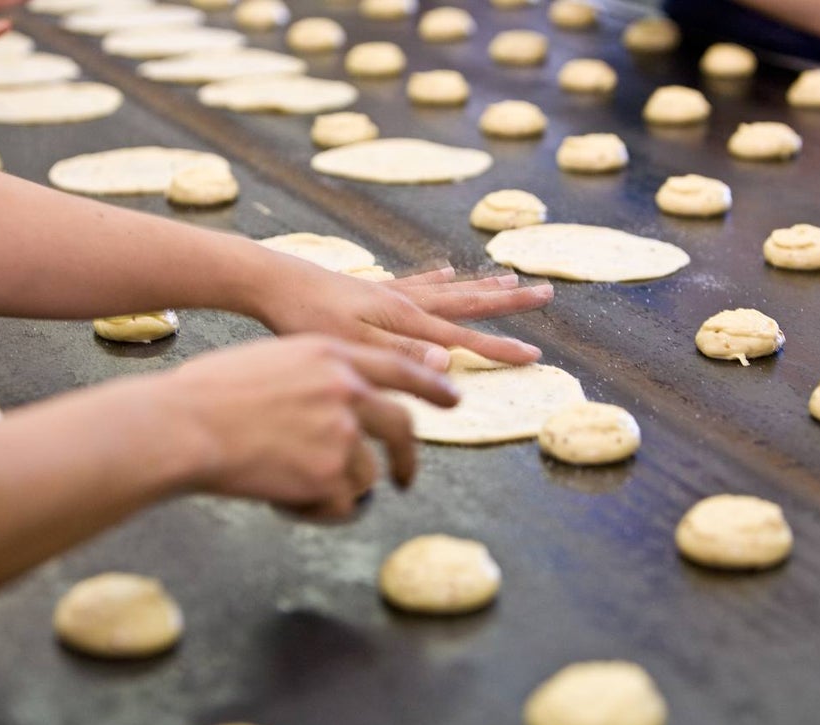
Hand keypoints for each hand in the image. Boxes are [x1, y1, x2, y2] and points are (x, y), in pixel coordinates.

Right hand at [167, 335, 457, 517]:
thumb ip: (316, 377)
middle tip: (406, 478)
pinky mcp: (330, 472)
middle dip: (408, 458)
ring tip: (287, 486)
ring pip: (365, 476)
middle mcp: (347, 388)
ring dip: (335, 489)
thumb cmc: (208, 395)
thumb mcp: (273, 361)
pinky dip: (315, 511)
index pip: (399, 367)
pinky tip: (280, 499)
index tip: (454, 399)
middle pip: (402, 427)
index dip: (431, 386)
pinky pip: (339, 505)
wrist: (184, 425)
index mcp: (333, 354)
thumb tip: (342, 404)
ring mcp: (342, 431)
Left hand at [253, 255, 552, 369]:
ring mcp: (392, 293)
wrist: (273, 283)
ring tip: (511, 277)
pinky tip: (450, 269)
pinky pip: (418, 281)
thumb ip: (400, 355)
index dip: (501, 348)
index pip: (466, 338)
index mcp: (407, 321)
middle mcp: (407, 302)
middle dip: (509, 302)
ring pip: (451, 289)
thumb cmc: (307, 320)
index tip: (535, 354)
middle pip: (470, 302)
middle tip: (546, 292)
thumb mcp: (352, 346)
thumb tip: (448, 360)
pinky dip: (438, 277)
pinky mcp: (373, 290)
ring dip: (483, 286)